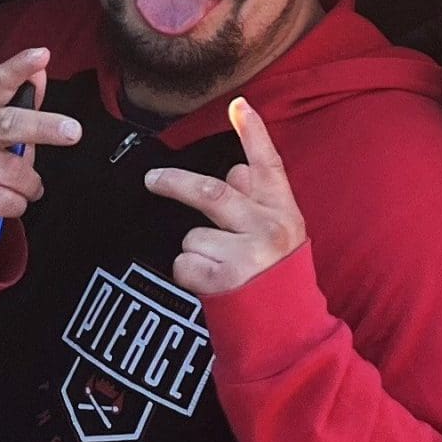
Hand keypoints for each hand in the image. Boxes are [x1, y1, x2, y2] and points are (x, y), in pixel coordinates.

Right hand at [0, 45, 80, 255]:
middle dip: (44, 126)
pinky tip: (6, 203)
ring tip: (25, 189)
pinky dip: (17, 205)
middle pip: (7, 124)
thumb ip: (20, 106)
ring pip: (14, 172)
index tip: (41, 55)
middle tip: (74, 131)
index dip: (18, 68)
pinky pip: (7, 200)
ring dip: (30, 185)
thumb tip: (39, 74)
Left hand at [147, 97, 306, 300]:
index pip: (269, 165)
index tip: (239, 104)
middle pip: (211, 192)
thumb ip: (258, 202)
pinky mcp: (225, 282)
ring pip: (193, 235)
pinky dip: (188, 274)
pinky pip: (184, 264)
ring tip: (218, 268)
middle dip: (174, 183)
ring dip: (195, 251)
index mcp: (284, 213)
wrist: (289, 338)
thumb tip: (236, 170)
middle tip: (152, 179)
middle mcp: (268, 229)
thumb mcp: (282, 236)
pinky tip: (211, 286)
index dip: (254, 133)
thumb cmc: (278, 280)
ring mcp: (247, 255)